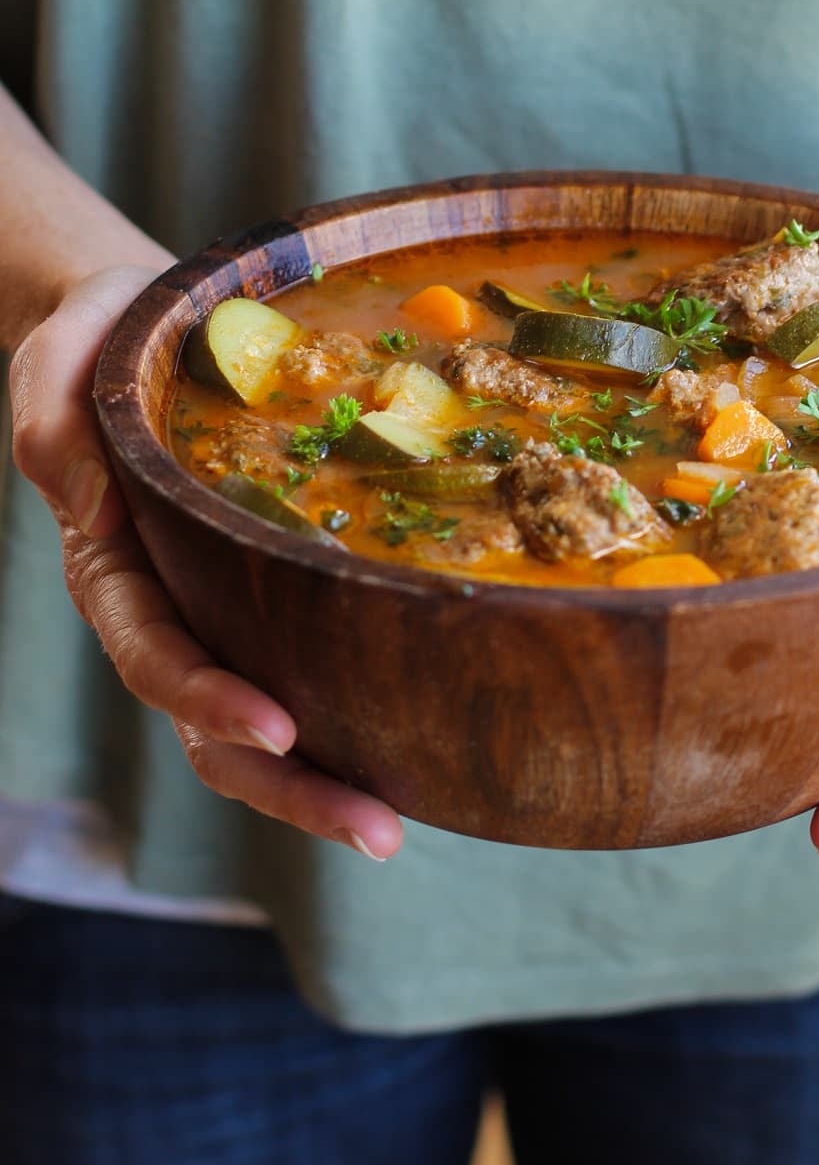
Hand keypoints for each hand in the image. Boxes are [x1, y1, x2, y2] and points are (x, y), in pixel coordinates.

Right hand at [8, 267, 402, 859]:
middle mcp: (167, 612)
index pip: (156, 655)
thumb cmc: (100, 345)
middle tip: (378, 832)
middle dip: (292, 788)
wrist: (140, 332)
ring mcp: (216, 617)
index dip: (209, 699)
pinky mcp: (265, 602)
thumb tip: (98, 509)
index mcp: (114, 569)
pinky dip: (346, 722)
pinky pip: (303, 673)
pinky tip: (412, 750)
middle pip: (216, 732)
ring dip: (325, 784)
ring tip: (396, 827)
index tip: (280, 730)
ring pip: (261, 732)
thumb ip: (62, 435)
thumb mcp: (61, 369)